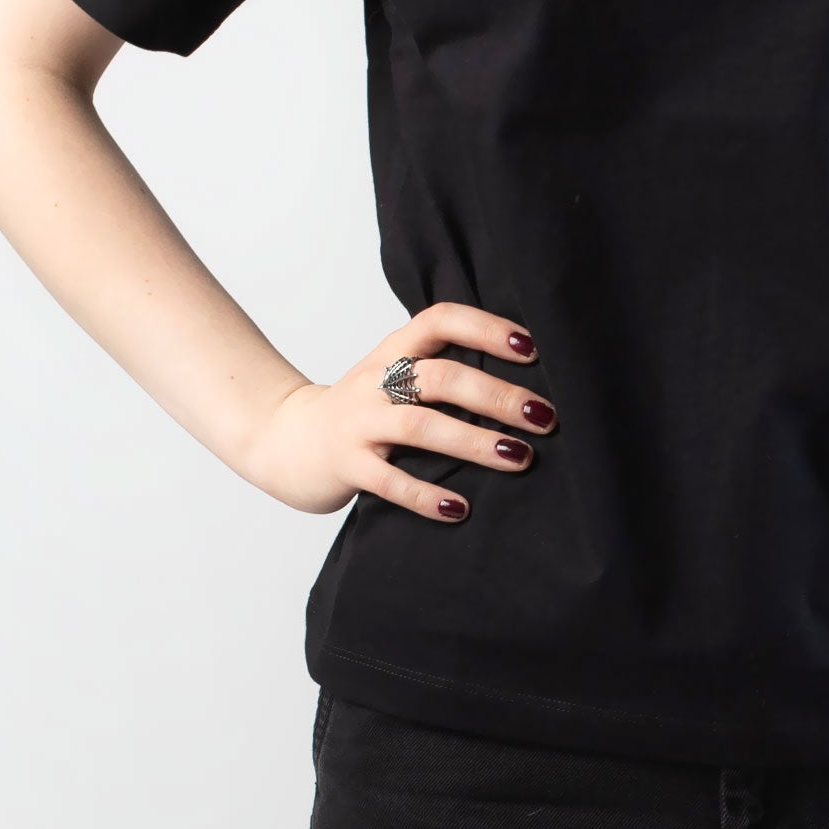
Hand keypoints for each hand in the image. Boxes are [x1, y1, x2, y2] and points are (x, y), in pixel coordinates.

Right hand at [243, 302, 555, 524]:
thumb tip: (524, 387)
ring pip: (420, 425)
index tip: (533, 348)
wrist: (283, 441)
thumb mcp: (394, 378)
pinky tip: (460, 509)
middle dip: (497, 395)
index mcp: (393, 351)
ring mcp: (359, 424)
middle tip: (545, 417)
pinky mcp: (346, 466)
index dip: (486, 328)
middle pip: (440, 376)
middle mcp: (376, 382)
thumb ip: (442, 372)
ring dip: (473, 442)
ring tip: (518, 457)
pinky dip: (426, 497)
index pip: (440, 320)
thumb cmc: (361, 412)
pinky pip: (389, 481)